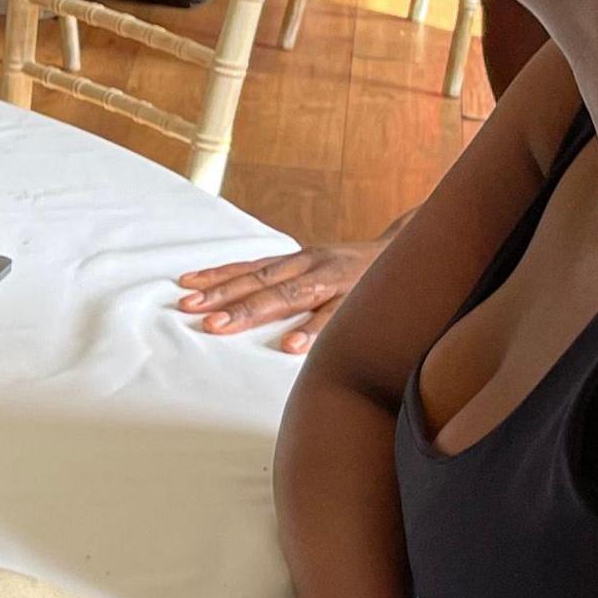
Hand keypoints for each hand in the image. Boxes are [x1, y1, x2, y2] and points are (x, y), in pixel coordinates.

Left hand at [176, 236, 384, 353]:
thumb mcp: (319, 268)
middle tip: (190, 310)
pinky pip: (333, 318)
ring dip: (251, 310)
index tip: (185, 286)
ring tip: (220, 325)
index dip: (218, 276)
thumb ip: (289, 282)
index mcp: (298, 260)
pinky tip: (290, 346)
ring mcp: (333, 281)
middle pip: (259, 280)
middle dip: (223, 295)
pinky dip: (311, 331)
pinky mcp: (358, 299)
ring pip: (286, 296)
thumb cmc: (356, 269)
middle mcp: (310, 266)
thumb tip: (246, 298)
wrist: (413, 251)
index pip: (250, 267)